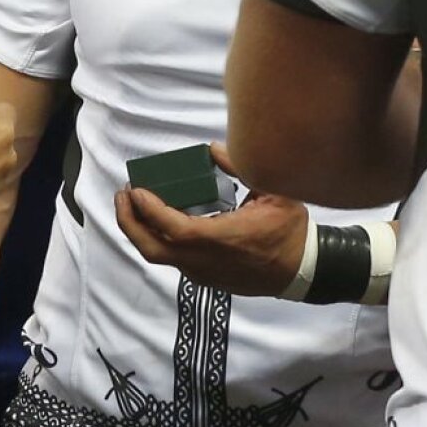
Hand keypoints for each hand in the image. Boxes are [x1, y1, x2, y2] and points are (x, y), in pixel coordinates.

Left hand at [115, 145, 308, 294]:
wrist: (302, 270)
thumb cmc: (290, 230)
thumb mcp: (275, 191)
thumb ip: (240, 166)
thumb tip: (211, 148)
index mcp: (223, 239)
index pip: (173, 228)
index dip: (150, 211)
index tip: (135, 189)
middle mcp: (206, 261)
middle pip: (152, 249)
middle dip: (129, 222)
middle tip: (124, 195)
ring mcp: (203, 272)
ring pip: (160, 256)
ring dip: (141, 230)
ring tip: (135, 204)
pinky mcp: (205, 278)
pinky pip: (173, 259)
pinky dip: (158, 239)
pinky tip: (161, 219)